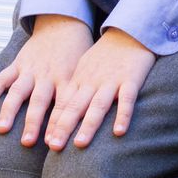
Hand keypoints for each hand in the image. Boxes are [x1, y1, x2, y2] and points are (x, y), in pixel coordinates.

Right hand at [0, 15, 92, 146]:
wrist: (64, 24)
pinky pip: (3, 78)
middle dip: (33, 122)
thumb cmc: (77, 54)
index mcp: (67, 77)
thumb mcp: (84, 71)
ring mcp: (31, 69)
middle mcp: (48, 74)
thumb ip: (81, 94)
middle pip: (40, 100)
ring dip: (10, 110)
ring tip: (2, 129)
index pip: (64, 104)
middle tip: (27, 142)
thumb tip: (86, 124)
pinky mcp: (18, 63)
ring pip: (18, 90)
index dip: (59, 124)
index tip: (54, 145)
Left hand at [44, 27, 155, 150]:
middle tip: (54, 147)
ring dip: (89, 124)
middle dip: (64, 126)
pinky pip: (127, 98)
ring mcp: (112, 80)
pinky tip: (119, 131)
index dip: (55, 122)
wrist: (130, 30)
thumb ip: (74, 88)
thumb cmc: (106, 53)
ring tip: (80, 144)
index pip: (64, 103)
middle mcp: (93, 81)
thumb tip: (58, 114)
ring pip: (98, 104)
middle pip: (77, 105)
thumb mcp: (85, 66)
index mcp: (80, 79)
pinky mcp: (131, 78)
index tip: (46, 142)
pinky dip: (123, 114)